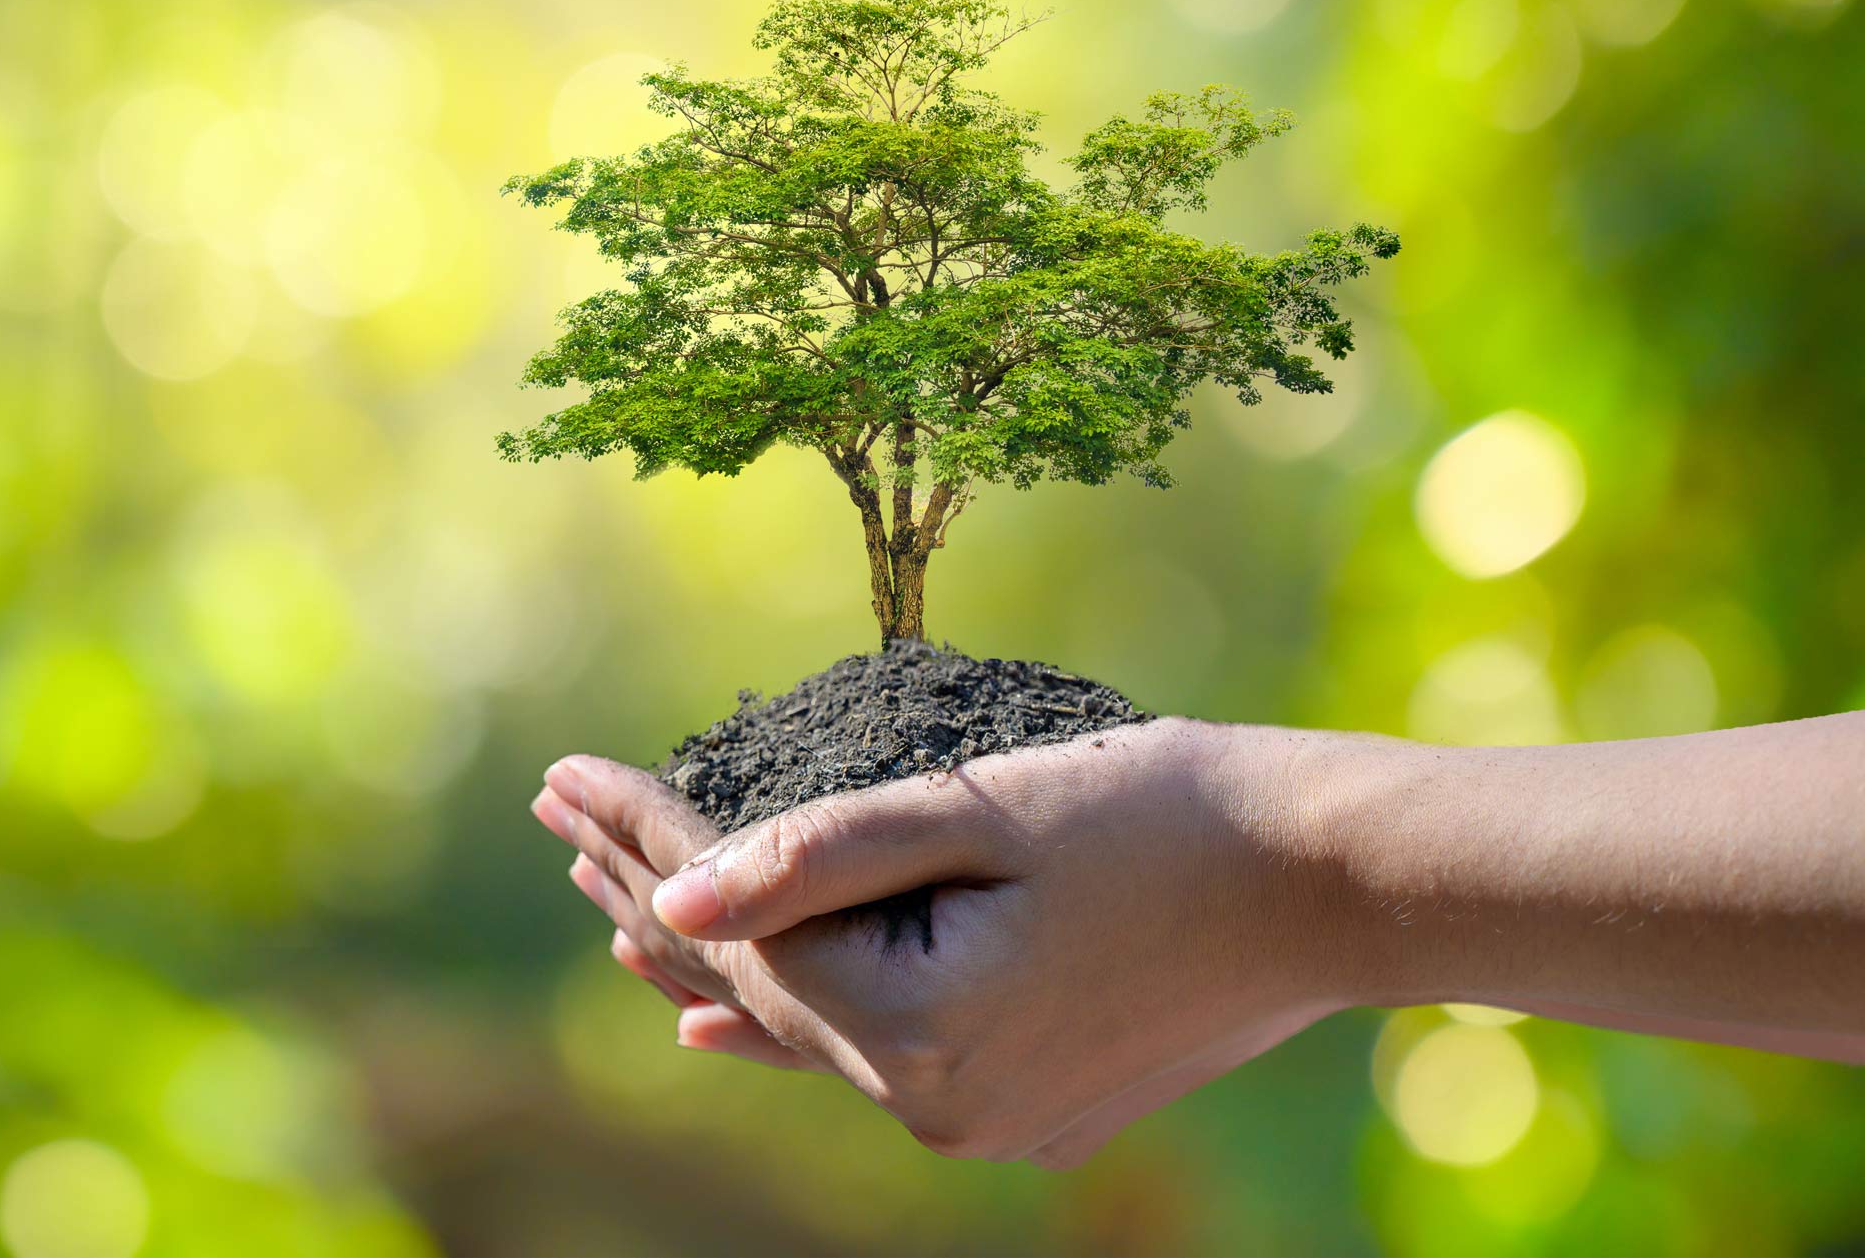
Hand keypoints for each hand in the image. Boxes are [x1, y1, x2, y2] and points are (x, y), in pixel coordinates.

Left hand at [532, 718, 1359, 1167]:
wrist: (1329, 887)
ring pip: (802, 1024)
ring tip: (607, 905)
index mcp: (917, 1030)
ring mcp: (980, 1115)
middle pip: (752, 981)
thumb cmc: (1168, 819)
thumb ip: (822, 856)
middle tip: (559, 815)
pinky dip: (789, 1021)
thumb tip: (677, 900)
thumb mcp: (984, 811)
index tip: (565, 773)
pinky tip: (710, 1027)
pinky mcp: (1023, 1101)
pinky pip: (866, 1058)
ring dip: (712, 953)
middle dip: (650, 886)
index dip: (645, 835)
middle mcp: (935, 1103)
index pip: (735, 919)